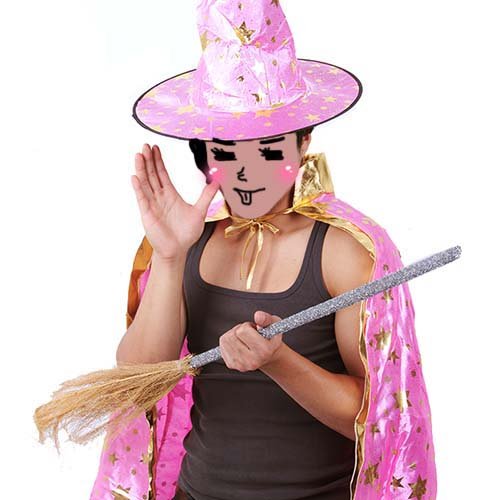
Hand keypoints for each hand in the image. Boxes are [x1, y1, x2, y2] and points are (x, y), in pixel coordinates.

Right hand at [131, 144, 219, 260]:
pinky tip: (135, 177)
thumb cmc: (186, 233)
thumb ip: (207, 195)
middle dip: (149, 160)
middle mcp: (159, 197)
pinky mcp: (147, 214)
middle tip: (146, 145)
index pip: (162, 174)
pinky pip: (142, 199)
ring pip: (145, 183)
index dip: (158, 161)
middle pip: (152, 175)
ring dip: (142, 169)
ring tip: (139, 155)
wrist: (178, 250)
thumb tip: (217, 181)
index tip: (155, 148)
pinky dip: (138, 188)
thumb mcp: (200, 211)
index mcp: (170, 195)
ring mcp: (152, 205)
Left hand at [219, 310, 284, 371]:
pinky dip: (228, 341)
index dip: (247, 326)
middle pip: (232, 335)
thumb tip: (258, 316)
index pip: (243, 331)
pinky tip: (239, 343)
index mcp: (264, 351)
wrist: (268, 355)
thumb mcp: (274, 324)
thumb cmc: (270, 338)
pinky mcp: (231, 365)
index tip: (254, 329)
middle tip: (248, 333)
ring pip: (225, 340)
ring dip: (233, 334)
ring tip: (244, 338)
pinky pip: (222, 346)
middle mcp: (252, 361)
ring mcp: (241, 364)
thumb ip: (266, 319)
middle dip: (239, 330)